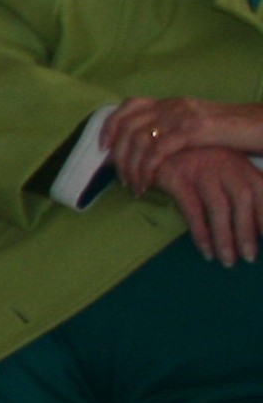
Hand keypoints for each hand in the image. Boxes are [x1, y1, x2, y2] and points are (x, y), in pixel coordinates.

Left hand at [105, 94, 262, 185]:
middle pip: (127, 125)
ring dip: (130, 166)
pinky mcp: (193, 131)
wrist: (262, 126)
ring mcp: (182, 116)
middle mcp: (173, 106)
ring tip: (134, 185)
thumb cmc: (233, 133)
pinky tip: (147, 184)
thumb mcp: (197, 128)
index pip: (130, 105)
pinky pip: (157, 151)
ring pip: (138, 139)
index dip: (110, 124)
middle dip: (118, 153)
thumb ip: (173, 132)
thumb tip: (147, 151)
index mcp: (173, 103)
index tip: (103, 146)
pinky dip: (146, 170)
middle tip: (119, 175)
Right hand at [152, 139, 262, 265]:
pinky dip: (201, 232)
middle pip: (243, 199)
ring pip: (219, 207)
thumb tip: (254, 223)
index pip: (261, 189)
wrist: (151, 141)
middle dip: (248, 231)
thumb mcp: (220, 167)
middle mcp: (224, 164)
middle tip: (249, 257)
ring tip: (227, 260)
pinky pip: (193, 210)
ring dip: (225, 237)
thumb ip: (237, 187)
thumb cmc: (190, 160)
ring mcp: (200, 169)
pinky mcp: (177, 177)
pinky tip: (205, 250)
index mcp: (240, 162)